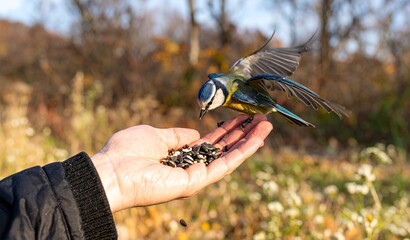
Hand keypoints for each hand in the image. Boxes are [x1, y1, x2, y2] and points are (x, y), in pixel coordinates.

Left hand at [91, 114, 272, 211]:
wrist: (112, 171)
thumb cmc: (127, 152)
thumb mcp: (156, 135)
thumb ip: (177, 135)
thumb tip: (195, 134)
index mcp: (180, 157)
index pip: (210, 143)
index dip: (226, 130)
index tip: (241, 117)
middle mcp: (191, 168)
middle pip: (224, 149)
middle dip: (243, 134)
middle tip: (261, 120)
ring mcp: (195, 176)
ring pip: (230, 157)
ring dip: (249, 142)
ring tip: (266, 126)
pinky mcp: (197, 182)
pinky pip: (225, 165)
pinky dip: (243, 152)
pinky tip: (257, 139)